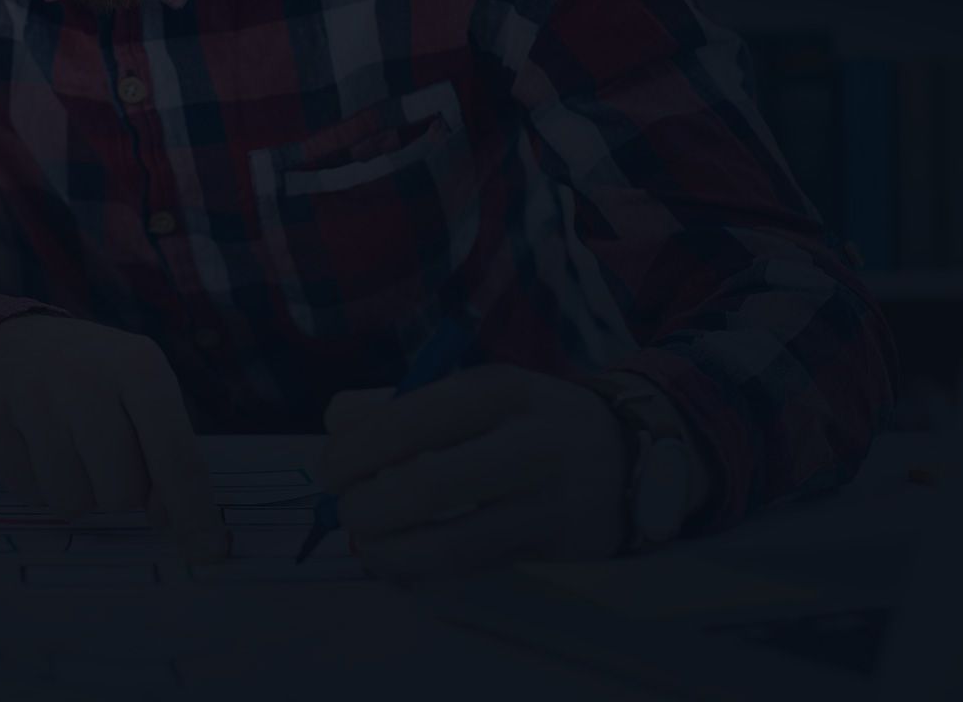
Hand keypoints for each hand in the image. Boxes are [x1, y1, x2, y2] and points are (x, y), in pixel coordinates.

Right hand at [0, 315, 226, 561]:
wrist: (13, 340)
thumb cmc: (94, 377)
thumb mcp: (142, 393)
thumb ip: (166, 453)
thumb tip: (169, 520)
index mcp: (139, 365)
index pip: (176, 456)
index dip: (193, 511)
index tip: (208, 551)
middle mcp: (85, 376)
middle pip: (121, 492)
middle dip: (118, 490)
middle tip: (103, 455)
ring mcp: (30, 395)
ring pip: (72, 501)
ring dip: (76, 489)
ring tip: (67, 447)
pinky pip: (27, 494)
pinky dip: (35, 482)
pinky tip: (32, 443)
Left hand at [319, 364, 626, 580]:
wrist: (630, 455)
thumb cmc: (528, 419)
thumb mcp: (477, 392)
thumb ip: (402, 405)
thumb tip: (336, 422)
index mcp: (499, 391)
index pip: (413, 419)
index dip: (357, 449)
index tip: (332, 468)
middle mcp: (526, 445)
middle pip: (426, 486)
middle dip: (367, 505)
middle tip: (347, 509)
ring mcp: (543, 504)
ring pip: (448, 543)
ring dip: (389, 551)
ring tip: (369, 543)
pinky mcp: (549, 550)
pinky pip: (469, 568)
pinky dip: (422, 570)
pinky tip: (403, 561)